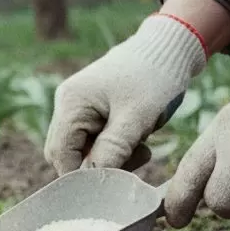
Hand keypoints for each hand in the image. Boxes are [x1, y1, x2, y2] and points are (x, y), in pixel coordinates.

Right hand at [44, 14, 207, 174]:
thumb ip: (111, 151)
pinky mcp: (90, 109)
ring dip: (107, 157)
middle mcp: (66, 104)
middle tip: (132, 162)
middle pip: (65, 153)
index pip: (60, 154)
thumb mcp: (135, 118)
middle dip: (95, 166)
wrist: (169, 48)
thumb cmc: (154, 78)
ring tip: (140, 148)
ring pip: (81, 149)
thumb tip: (94, 181)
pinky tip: (136, 140)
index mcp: (71, 104)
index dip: (81, 174)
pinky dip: (113, 147)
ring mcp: (77, 106)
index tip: (112, 182)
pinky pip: (92, 139)